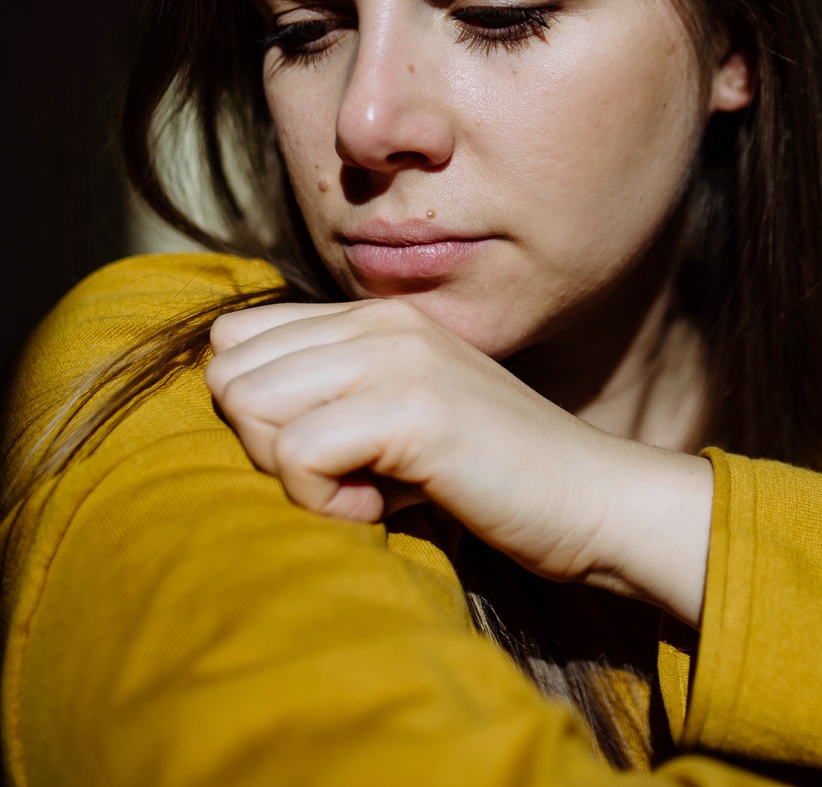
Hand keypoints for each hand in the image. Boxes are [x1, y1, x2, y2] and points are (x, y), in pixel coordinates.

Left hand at [205, 298, 713, 625]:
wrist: (592, 500)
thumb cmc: (490, 477)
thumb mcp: (401, 416)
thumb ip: (334, 395)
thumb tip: (237, 409)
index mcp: (375, 316)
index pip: (236, 339)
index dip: (259, 412)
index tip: (327, 452)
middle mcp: (380, 321)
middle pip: (229, 374)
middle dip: (265, 445)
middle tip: (344, 476)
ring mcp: (398, 357)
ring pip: (250, 407)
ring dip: (294, 473)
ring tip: (367, 488)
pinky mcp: (413, 407)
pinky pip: (296, 455)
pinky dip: (326, 502)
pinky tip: (385, 506)